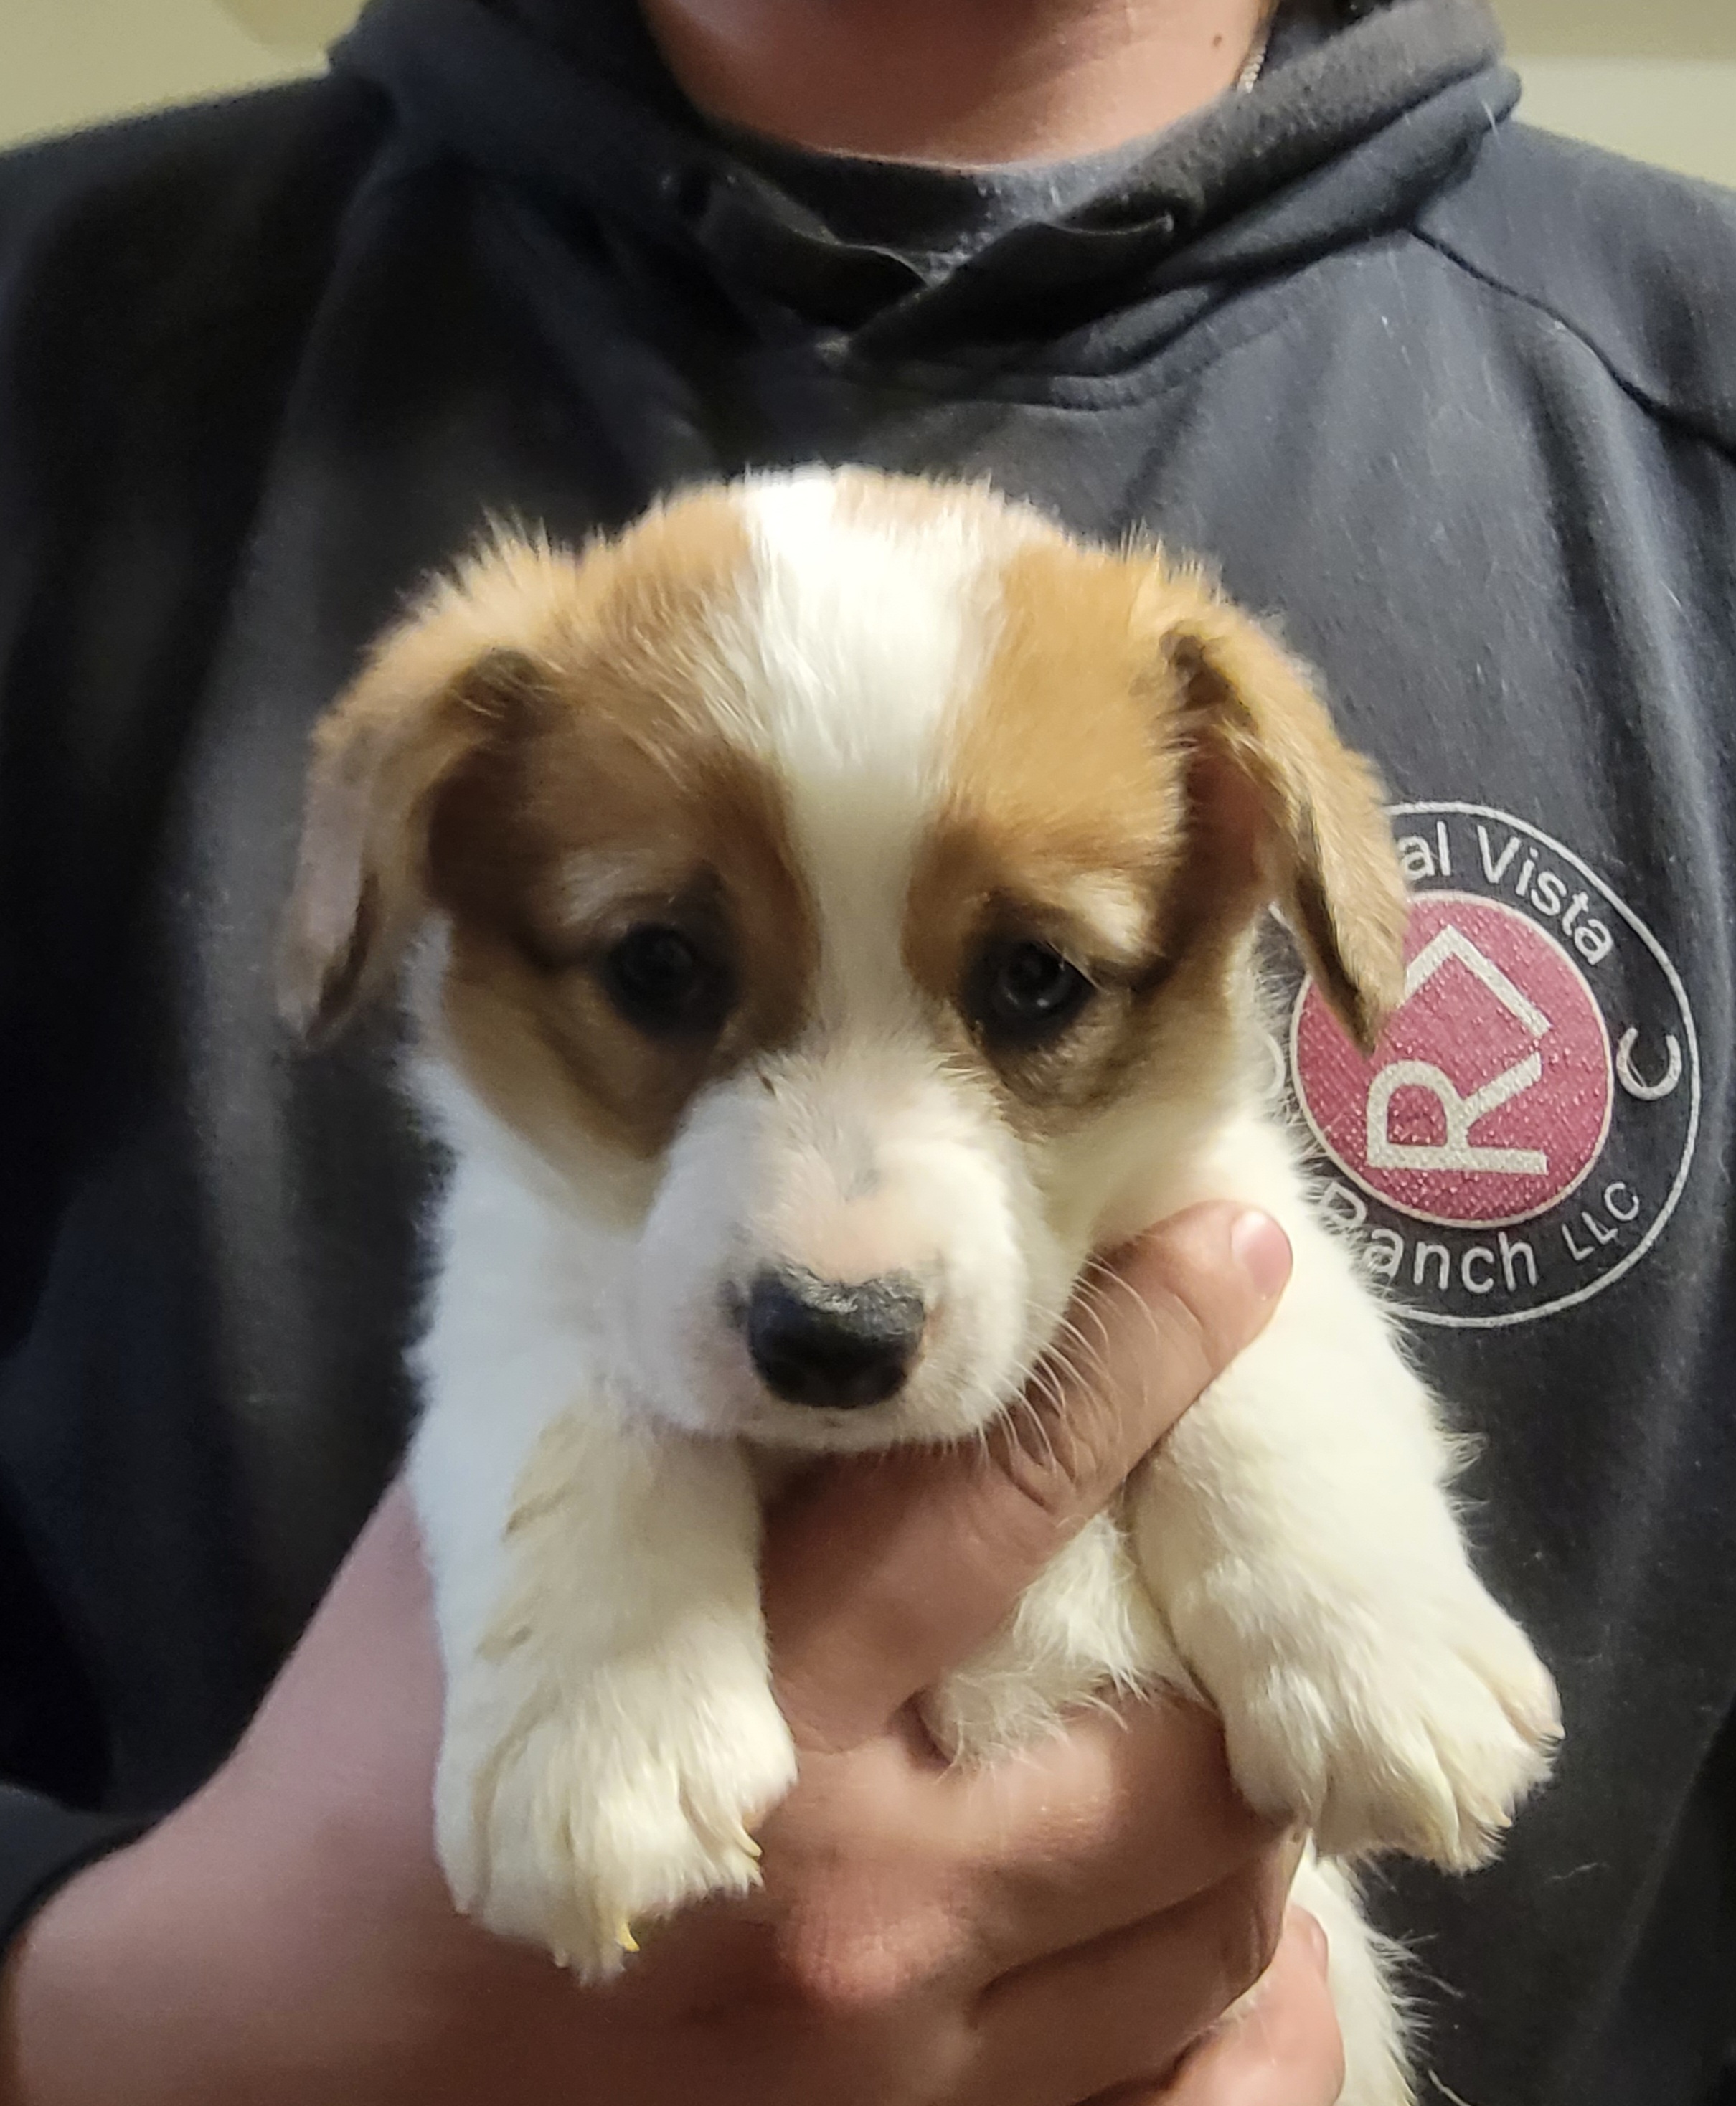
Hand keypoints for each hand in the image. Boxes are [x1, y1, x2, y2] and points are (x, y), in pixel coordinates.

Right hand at [0, 1205, 1335, 2105]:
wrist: (272, 2058)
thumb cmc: (366, 1771)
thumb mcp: (485, 1550)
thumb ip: (644, 1439)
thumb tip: (794, 1323)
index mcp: (754, 1706)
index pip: (1001, 1489)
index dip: (1142, 1357)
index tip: (1227, 1261)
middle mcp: (863, 1900)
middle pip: (1180, 1760)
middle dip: (1245, 1629)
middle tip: (1236, 1545)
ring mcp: (901, 2066)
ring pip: (1204, 1932)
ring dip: (1243, 1812)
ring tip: (1224, 1723)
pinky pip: (1169, 2097)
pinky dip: (1229, 2011)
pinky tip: (1222, 1931)